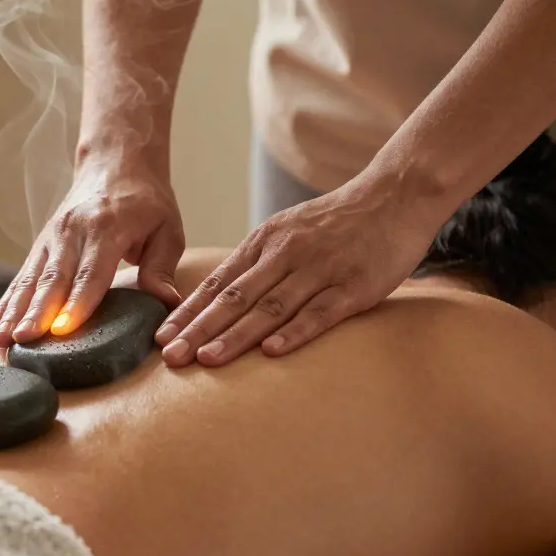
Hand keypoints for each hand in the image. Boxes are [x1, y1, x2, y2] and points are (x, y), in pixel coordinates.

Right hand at [0, 154, 184, 346]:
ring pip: (30, 279)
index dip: (77, 301)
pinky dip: (5, 303)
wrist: (117, 163)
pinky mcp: (41, 245)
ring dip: (14, 311)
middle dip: (37, 311)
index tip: (64, 328)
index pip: (90, 271)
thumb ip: (162, 267)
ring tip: (1, 339)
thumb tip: (166, 303)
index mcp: (107, 227)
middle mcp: (72, 231)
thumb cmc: (146, 202)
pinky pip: (21, 277)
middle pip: (53, 278)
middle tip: (24, 339)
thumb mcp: (167, 228)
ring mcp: (51, 237)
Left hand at [154, 175, 444, 366]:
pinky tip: (271, 352)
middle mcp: (286, 255)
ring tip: (206, 360)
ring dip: (235, 336)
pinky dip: (294, 333)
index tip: (161, 337)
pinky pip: (320, 313)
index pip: (218, 282)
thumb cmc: (337, 221)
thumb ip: (257, 261)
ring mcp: (320, 270)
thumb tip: (219, 297)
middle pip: (234, 298)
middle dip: (198, 329)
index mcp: (265, 242)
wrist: (394, 195)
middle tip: (170, 356)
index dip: (188, 312)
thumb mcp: (288, 231)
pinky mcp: (354, 286)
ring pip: (270, 307)